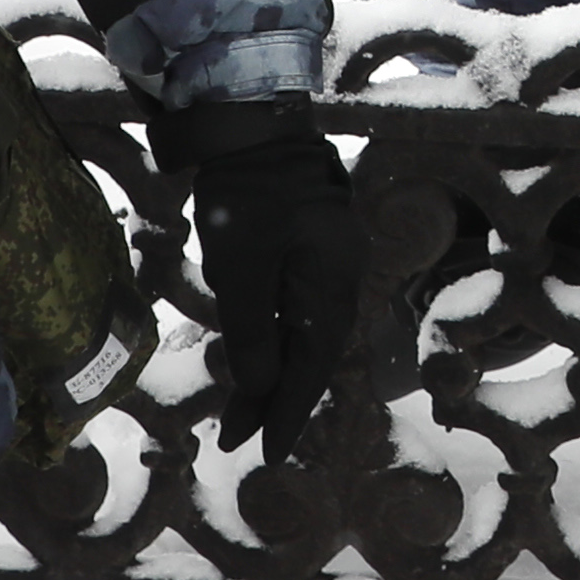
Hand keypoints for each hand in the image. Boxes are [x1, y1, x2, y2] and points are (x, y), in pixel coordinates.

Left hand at [160, 100, 361, 457]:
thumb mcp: (241, 269)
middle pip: (311, 357)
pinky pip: (295, 311)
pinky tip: (252, 355)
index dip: (289, 413)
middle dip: (275, 400)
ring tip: (239, 410)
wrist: (254, 125)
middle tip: (238, 438)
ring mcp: (328, 264)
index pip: (312, 367)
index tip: (266, 453)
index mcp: (333, 287)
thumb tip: (260, 385)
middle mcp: (341, 280)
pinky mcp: (310, 252)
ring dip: (272, 372)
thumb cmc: (247, 194)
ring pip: (302, 336)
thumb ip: (251, 333)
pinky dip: (273, 339)